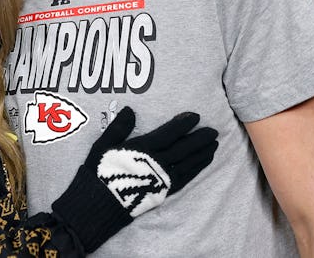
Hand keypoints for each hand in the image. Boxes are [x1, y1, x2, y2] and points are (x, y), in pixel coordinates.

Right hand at [88, 108, 217, 215]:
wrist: (99, 203)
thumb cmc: (99, 171)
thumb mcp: (103, 145)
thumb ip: (118, 127)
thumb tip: (131, 110)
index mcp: (142, 149)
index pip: (168, 134)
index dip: (183, 124)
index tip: (196, 116)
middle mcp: (156, 163)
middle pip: (183, 149)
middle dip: (199, 139)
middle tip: (214, 131)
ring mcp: (161, 178)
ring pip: (187, 163)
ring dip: (202, 154)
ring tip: (214, 145)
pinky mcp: (163, 191)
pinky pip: (185, 178)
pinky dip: (196, 169)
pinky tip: (203, 163)